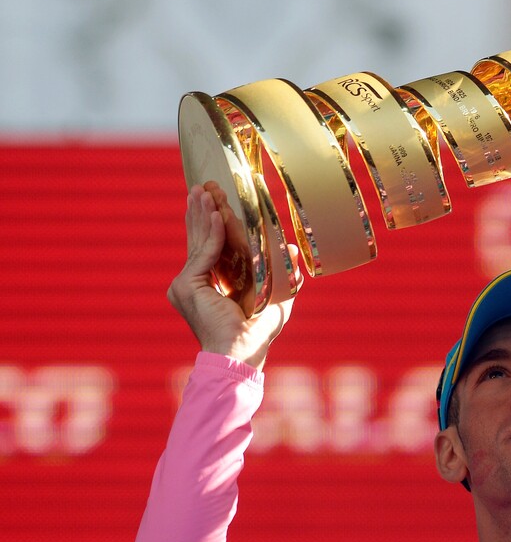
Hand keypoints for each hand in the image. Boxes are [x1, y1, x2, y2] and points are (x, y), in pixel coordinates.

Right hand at [167, 182, 300, 370]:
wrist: (241, 355)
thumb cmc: (257, 335)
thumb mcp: (275, 298)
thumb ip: (284, 274)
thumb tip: (293, 248)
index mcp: (206, 286)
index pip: (207, 247)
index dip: (211, 223)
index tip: (214, 200)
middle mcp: (191, 284)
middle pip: (199, 239)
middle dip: (203, 211)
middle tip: (204, 186)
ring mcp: (186, 285)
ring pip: (199, 241)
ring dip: (204, 213)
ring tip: (205, 190)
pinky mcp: (188, 285)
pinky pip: (205, 252)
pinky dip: (213, 233)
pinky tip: (218, 214)